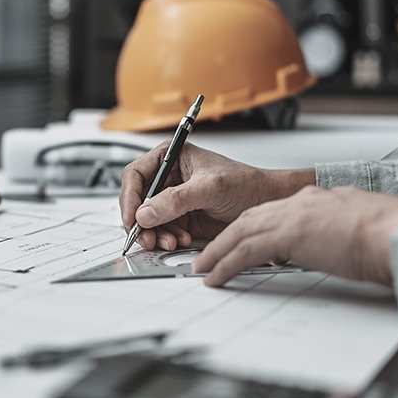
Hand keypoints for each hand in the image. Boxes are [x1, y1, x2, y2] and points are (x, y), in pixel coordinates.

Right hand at [118, 142, 314, 251]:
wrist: (267, 203)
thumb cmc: (246, 184)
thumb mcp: (210, 188)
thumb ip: (176, 200)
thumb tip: (146, 212)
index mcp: (171, 157)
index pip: (136, 175)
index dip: (130, 197)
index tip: (132, 217)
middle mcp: (169, 178)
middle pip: (138, 201)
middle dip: (141, 221)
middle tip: (148, 237)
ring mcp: (173, 200)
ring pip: (147, 220)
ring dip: (154, 234)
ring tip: (170, 241)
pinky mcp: (181, 219)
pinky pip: (161, 232)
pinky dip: (165, 239)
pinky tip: (179, 241)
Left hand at [191, 186, 397, 286]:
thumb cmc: (392, 235)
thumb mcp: (361, 229)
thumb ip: (342, 233)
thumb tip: (338, 247)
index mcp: (320, 201)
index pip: (275, 213)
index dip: (254, 228)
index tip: (239, 242)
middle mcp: (302, 204)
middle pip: (250, 219)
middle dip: (226, 238)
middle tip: (208, 255)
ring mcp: (294, 217)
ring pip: (241, 233)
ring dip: (217, 253)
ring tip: (202, 270)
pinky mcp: (289, 236)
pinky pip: (246, 252)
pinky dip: (226, 264)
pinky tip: (216, 278)